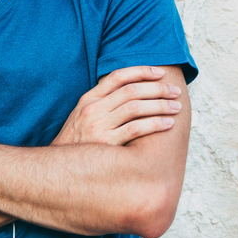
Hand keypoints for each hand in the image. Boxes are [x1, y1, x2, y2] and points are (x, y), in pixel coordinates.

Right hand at [51, 66, 182, 146]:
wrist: (61, 166)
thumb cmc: (78, 141)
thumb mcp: (82, 115)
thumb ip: (102, 102)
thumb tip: (130, 90)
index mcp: (88, 99)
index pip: (117, 77)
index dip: (141, 71)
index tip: (160, 73)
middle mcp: (93, 109)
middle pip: (131, 91)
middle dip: (158, 89)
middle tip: (175, 92)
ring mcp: (98, 126)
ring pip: (136, 107)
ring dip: (161, 105)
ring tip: (176, 108)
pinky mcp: (107, 143)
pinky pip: (136, 129)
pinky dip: (155, 124)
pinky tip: (168, 124)